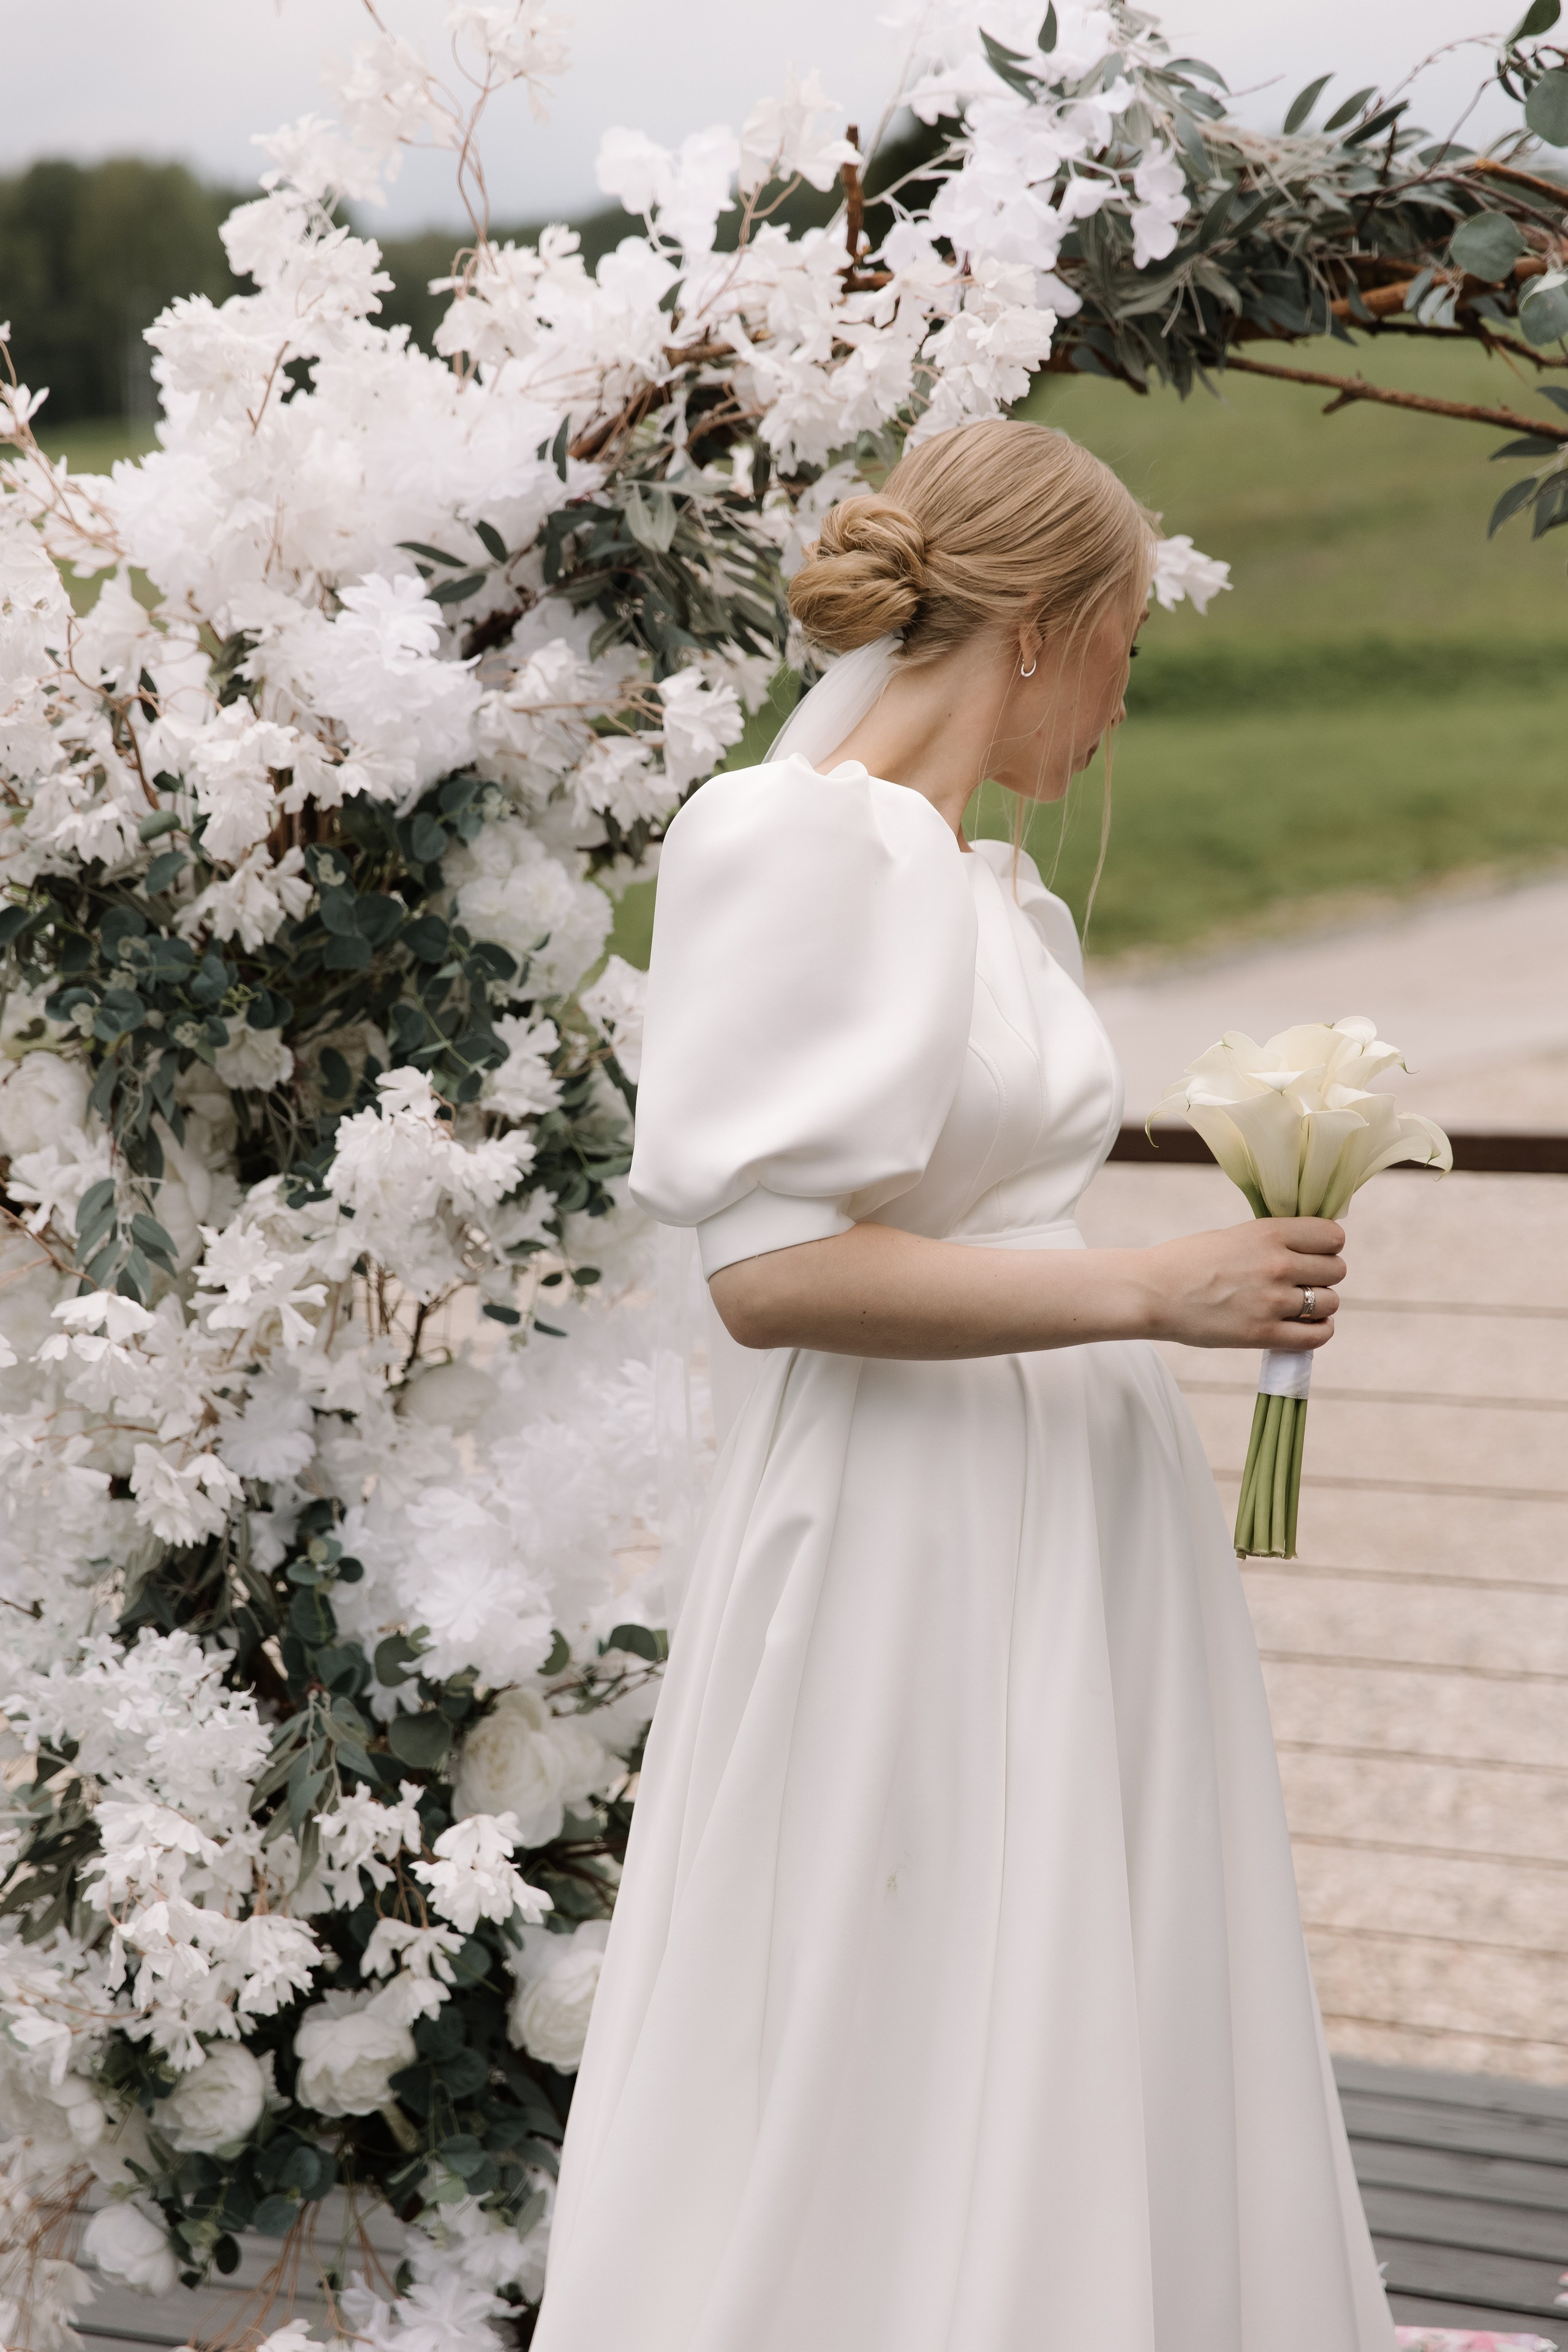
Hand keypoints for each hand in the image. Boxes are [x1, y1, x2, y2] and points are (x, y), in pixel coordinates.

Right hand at [1139, 1217, 1345, 1352]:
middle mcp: (1277, 1264)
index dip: (1327, 1246)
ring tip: (1298, 1306)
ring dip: (1319, 1305)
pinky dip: (1318, 1331)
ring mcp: (1272, 1301)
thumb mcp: (1234, 1235)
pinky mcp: (1263, 1333)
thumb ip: (1273, 1241)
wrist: (1151, 1292)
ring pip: (1330, 1302)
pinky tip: (1305, 1327)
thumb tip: (1310, 1250)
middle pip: (1336, 1270)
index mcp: (1269, 1233)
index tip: (1314, 1253)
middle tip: (1301, 1282)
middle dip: (1323, 1276)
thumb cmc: (1188, 1261)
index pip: (1333, 1237)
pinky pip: (1317, 1336)